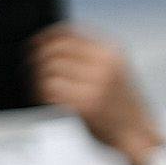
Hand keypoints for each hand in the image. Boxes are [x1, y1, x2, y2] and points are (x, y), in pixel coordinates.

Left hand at [33, 24, 162, 164]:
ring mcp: (95, 84)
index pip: (69, 32)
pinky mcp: (84, 104)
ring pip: (47, 70)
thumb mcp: (112, 68)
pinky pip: (48, 90)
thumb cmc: (120, 103)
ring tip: (38, 85)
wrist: (136, 132)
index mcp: (110, 52)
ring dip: (35, 78)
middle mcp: (104, 65)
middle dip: (35, 58)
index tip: (32, 43)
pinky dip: (39, 93)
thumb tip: (48, 43)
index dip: (44, 36)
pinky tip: (45, 97)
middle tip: (30, 67)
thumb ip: (86, 54)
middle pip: (53, 50)